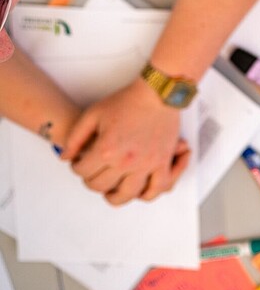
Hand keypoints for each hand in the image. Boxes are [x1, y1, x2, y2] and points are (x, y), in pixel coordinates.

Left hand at [62, 78, 187, 204]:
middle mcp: (125, 161)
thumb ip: (75, 138)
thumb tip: (66, 158)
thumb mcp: (93, 114)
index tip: (80, 162)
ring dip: (115, 196)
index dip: (77, 167)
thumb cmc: (127, 101)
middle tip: (94, 172)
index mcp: (106, 149)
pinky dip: (148, 194)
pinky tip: (140, 191)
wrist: (157, 94)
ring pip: (126, 194)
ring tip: (112, 191)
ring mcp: (146, 163)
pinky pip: (157, 187)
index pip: (82, 171)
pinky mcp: (163, 162)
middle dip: (92, 179)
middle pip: (100, 186)